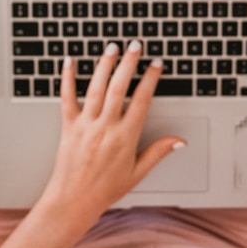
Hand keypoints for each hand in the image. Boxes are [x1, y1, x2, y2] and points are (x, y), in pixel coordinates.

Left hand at [39, 40, 184, 221]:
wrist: (73, 201)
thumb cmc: (105, 189)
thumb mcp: (137, 173)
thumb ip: (158, 152)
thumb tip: (179, 141)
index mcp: (125, 137)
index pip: (142, 100)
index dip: (151, 79)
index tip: (156, 64)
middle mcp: (106, 127)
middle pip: (119, 87)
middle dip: (129, 63)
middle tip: (136, 45)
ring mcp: (86, 125)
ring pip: (96, 88)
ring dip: (105, 65)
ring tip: (112, 47)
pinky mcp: (68, 126)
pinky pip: (67, 98)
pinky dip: (67, 78)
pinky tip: (70, 61)